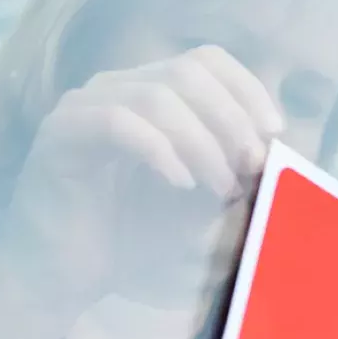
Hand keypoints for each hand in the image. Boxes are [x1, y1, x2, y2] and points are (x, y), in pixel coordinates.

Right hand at [0, 45, 283, 311]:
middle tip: (252, 165)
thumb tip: (277, 154)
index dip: (246, 89)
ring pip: (157, 96)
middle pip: (187, 71)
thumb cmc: (132, 240)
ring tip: (220, 187)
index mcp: (149, 93)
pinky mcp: (60, 135)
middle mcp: (115, 88)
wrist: (65, 277)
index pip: (206, 61)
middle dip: (231, 118)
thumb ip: (234, 174)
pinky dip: (159, 150)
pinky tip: (179, 184)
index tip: (274, 131)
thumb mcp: (201, 204)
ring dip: (202, 141)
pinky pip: (117, 122)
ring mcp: (83, 107)